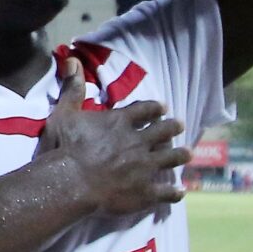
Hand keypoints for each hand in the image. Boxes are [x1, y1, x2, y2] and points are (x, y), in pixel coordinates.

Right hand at [37, 57, 190, 217]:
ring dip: (180, 155)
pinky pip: (165, 192)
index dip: (155, 108)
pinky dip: (175, 192)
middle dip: (173, 128)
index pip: (144, 110)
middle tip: (180, 126)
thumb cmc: (65, 148)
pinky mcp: (145, 192)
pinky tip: (180, 191)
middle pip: (163, 132)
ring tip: (188, 154)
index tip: (163, 107)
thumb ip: (73, 88)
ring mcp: (144, 167)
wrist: (71, 182)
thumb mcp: (64, 113)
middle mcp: (138, 141)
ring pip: (170, 158)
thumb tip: (72, 59)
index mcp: (120, 122)